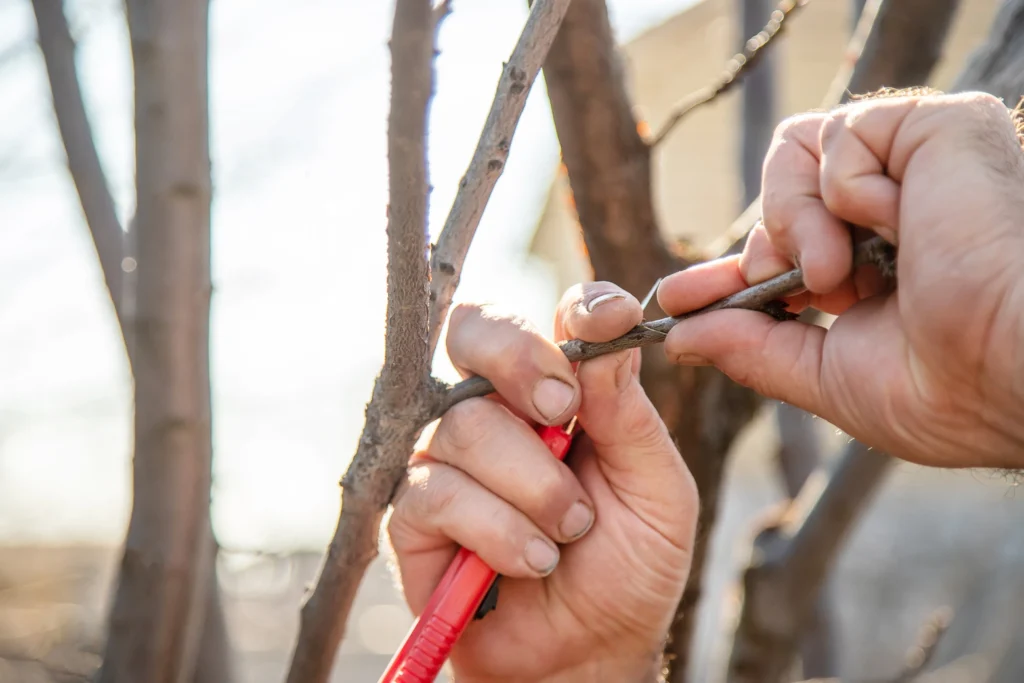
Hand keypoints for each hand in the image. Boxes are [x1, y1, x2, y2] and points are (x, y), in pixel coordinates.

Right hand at [386, 286, 696, 681]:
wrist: (592, 650)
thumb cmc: (629, 564)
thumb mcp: (656, 489)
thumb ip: (630, 414)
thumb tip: (605, 336)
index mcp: (557, 392)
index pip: (550, 318)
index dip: (576, 306)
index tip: (608, 320)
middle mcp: (495, 410)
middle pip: (474, 332)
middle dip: (522, 363)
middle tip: (563, 414)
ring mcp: (448, 457)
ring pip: (468, 424)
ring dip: (533, 486)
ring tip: (567, 532)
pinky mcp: (414, 514)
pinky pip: (440, 493)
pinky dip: (498, 531)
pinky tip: (530, 560)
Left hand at [658, 90, 1023, 468]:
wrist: (1012, 372)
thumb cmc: (945, 390)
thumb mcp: (825, 377)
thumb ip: (751, 350)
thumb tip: (682, 338)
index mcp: (879, 267)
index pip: (781, 246)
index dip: (730, 269)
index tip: (677, 298)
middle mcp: (897, 210)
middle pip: (781, 189)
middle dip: (763, 248)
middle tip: (798, 285)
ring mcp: (915, 168)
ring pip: (796, 150)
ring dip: (796, 218)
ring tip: (836, 270)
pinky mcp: (938, 128)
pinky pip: (838, 133)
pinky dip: (846, 187)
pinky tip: (891, 226)